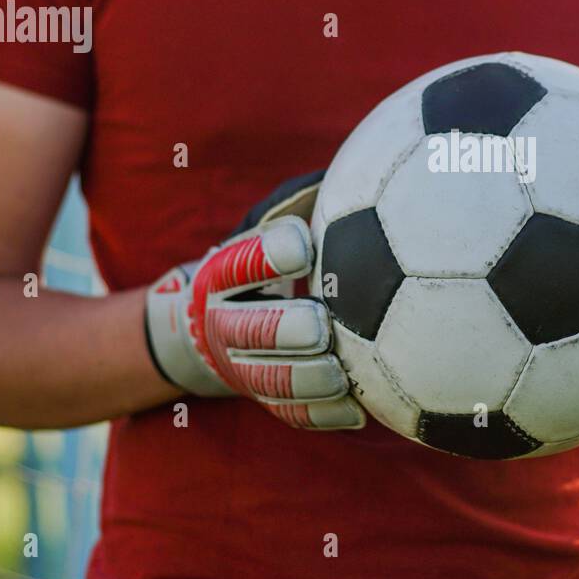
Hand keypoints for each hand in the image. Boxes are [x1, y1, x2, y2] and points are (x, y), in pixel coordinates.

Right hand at [144, 171, 364, 428]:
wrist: (211, 324)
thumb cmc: (264, 261)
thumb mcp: (273, 225)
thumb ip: (308, 202)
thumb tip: (366, 164)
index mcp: (225, 271)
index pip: (240, 260)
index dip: (270, 253)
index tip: (304, 245)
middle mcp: (224, 320)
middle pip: (247, 328)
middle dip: (281, 328)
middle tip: (319, 325)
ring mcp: (241, 364)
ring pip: (268, 380)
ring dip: (305, 379)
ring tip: (340, 372)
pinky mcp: (264, 397)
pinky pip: (290, 414)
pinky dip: (322, 415)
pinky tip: (357, 411)